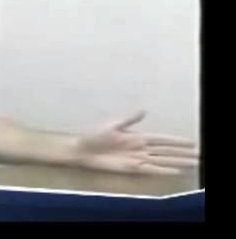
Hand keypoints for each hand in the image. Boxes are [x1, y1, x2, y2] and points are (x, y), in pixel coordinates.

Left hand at [75, 111, 198, 174]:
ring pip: (163, 161)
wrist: (83, 150)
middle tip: (199, 155)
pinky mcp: (131, 168)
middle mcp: (141, 148)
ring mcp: (138, 159)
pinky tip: (175, 172)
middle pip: (167, 151)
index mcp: (138, 137)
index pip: (163, 139)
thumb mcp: (113, 125)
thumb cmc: (95, 136)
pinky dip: (163, 170)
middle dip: (183, 153)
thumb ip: (130, 120)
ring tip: (194, 163)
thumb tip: (144, 111)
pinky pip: (151, 170)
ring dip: (178, 162)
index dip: (177, 141)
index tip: (192, 142)